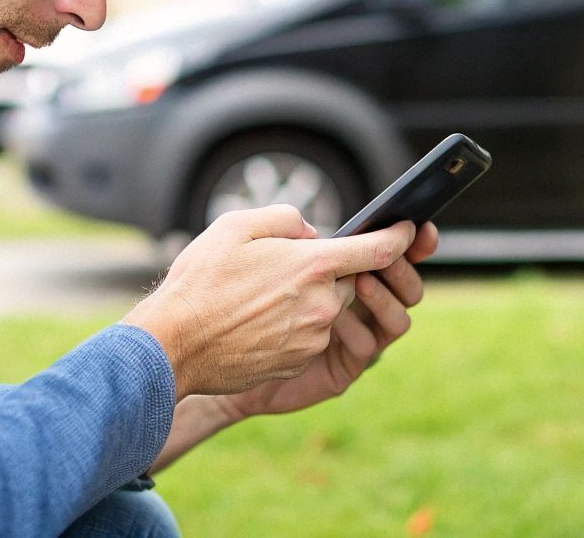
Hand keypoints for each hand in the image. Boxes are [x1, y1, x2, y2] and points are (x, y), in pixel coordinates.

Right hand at [122, 204, 415, 399]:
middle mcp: (323, 304)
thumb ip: (285, 220)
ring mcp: (313, 338)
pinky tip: (257, 323)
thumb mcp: (236, 227)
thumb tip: (310, 233)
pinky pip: (309, 337)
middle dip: (328, 273)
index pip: (378, 250)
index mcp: (313, 265)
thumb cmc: (200, 282)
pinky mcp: (300, 363)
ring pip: (328, 311)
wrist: (173, 345)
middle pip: (348, 282)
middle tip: (287, 268)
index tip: (411, 230)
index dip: (400, 237)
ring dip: (307, 302)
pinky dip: (293, 328)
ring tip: (261, 298)